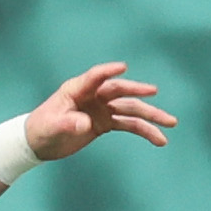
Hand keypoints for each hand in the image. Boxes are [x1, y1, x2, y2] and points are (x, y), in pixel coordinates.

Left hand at [24, 63, 176, 161]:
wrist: (40, 142)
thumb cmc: (42, 128)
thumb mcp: (51, 127)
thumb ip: (67, 124)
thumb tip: (85, 124)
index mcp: (78, 89)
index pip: (96, 77)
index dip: (108, 72)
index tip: (123, 68)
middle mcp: (94, 96)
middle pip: (120, 92)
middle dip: (138, 92)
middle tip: (155, 92)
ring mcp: (102, 109)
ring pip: (130, 110)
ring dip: (150, 116)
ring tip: (170, 124)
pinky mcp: (105, 123)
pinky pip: (129, 125)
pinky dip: (144, 131)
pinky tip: (159, 139)